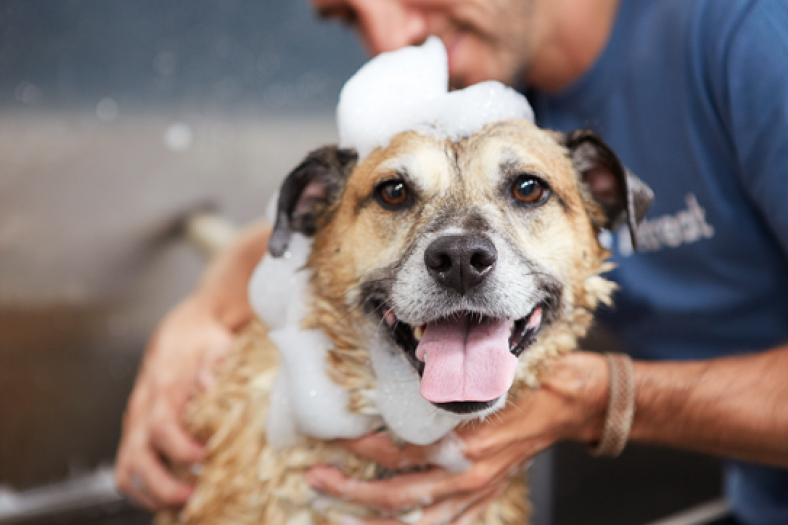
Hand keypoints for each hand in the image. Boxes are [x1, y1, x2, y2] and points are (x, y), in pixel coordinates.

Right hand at [115, 298, 234, 509]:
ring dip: (151, 494)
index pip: (162, 425)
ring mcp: (135, 423)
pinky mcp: (135, 434)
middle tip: (191, 496)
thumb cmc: (202, 342)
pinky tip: (169, 499)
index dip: (180, 448)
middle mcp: (143, 408)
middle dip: (161, 484)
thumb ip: (215, 362)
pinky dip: (144, 491)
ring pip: (127, 469)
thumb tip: (208, 383)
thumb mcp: (217, 344)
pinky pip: (128, 470)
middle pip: (137, 456)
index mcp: (163, 388)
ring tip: (182, 506)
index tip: (204, 457)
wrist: (181, 332)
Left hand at [305, 352, 607, 523]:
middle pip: (398, 494)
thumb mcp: (486, 376)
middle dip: (351, 491)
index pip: (400, 451)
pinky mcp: (484, 498)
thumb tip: (395, 381)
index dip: (363, 446)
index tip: (334, 435)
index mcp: (466, 442)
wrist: (569, 404)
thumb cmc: (529, 383)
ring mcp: (476, 493)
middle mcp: (468, 475)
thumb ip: (446, 385)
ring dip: (373, 522)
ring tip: (337, 517)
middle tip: (316, 478)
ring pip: (416, 522)